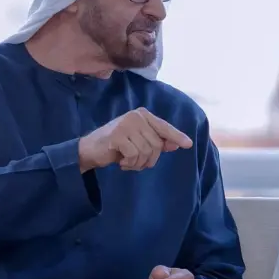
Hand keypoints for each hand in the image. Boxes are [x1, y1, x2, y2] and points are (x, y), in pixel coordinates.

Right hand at [78, 108, 192, 171]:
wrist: (90, 149)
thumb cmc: (116, 146)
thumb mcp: (139, 143)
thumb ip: (157, 142)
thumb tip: (176, 144)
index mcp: (142, 115)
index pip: (164, 127)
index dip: (176, 136)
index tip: (188, 144)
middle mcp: (136, 116)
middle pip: (156, 144)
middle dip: (149, 159)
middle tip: (136, 162)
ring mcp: (126, 124)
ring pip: (146, 151)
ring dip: (138, 163)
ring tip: (127, 161)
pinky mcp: (118, 135)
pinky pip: (134, 155)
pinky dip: (129, 163)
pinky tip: (121, 161)